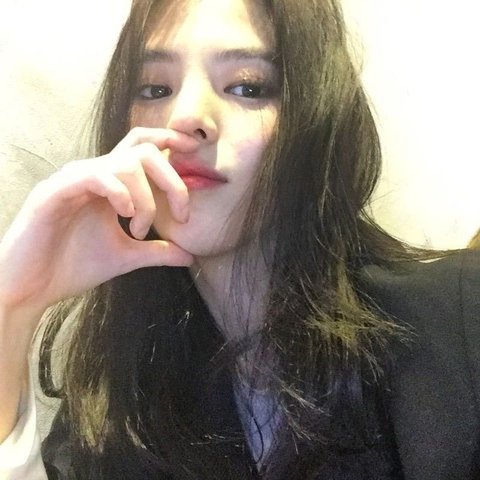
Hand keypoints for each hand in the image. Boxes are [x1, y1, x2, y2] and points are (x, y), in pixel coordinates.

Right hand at [0, 127, 196, 314]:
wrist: (31, 288)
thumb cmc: (72, 267)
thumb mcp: (125, 257)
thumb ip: (157, 251)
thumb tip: (190, 255)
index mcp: (110, 185)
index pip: (142, 149)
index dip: (169, 142)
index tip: (194, 149)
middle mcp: (94, 175)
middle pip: (143, 149)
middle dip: (172, 180)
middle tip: (182, 215)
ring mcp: (74, 180)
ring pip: (124, 163)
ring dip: (146, 198)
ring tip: (140, 228)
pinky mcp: (55, 192)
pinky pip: (94, 176)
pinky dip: (119, 193)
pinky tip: (125, 216)